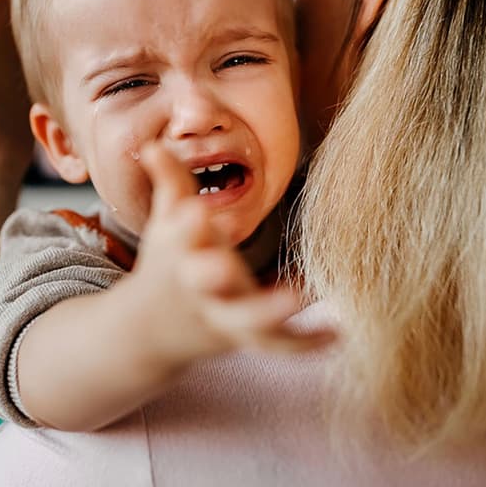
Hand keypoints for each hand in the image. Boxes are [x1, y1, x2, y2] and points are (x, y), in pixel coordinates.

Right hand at [133, 143, 333, 365]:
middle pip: (206, 282)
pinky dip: (305, 342)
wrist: (148, 333)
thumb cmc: (167, 263)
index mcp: (179, 255)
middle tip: (227, 265)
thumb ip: (170, 181)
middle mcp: (199, 288)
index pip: (180, 236)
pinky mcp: (245, 338)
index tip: (196, 210)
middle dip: (214, 274)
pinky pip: (278, 344)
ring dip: (272, 311)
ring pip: (246, 319)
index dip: (187, 225)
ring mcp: (222, 316)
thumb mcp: (166, 222)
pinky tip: (338, 333)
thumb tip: (154, 143)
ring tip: (302, 297)